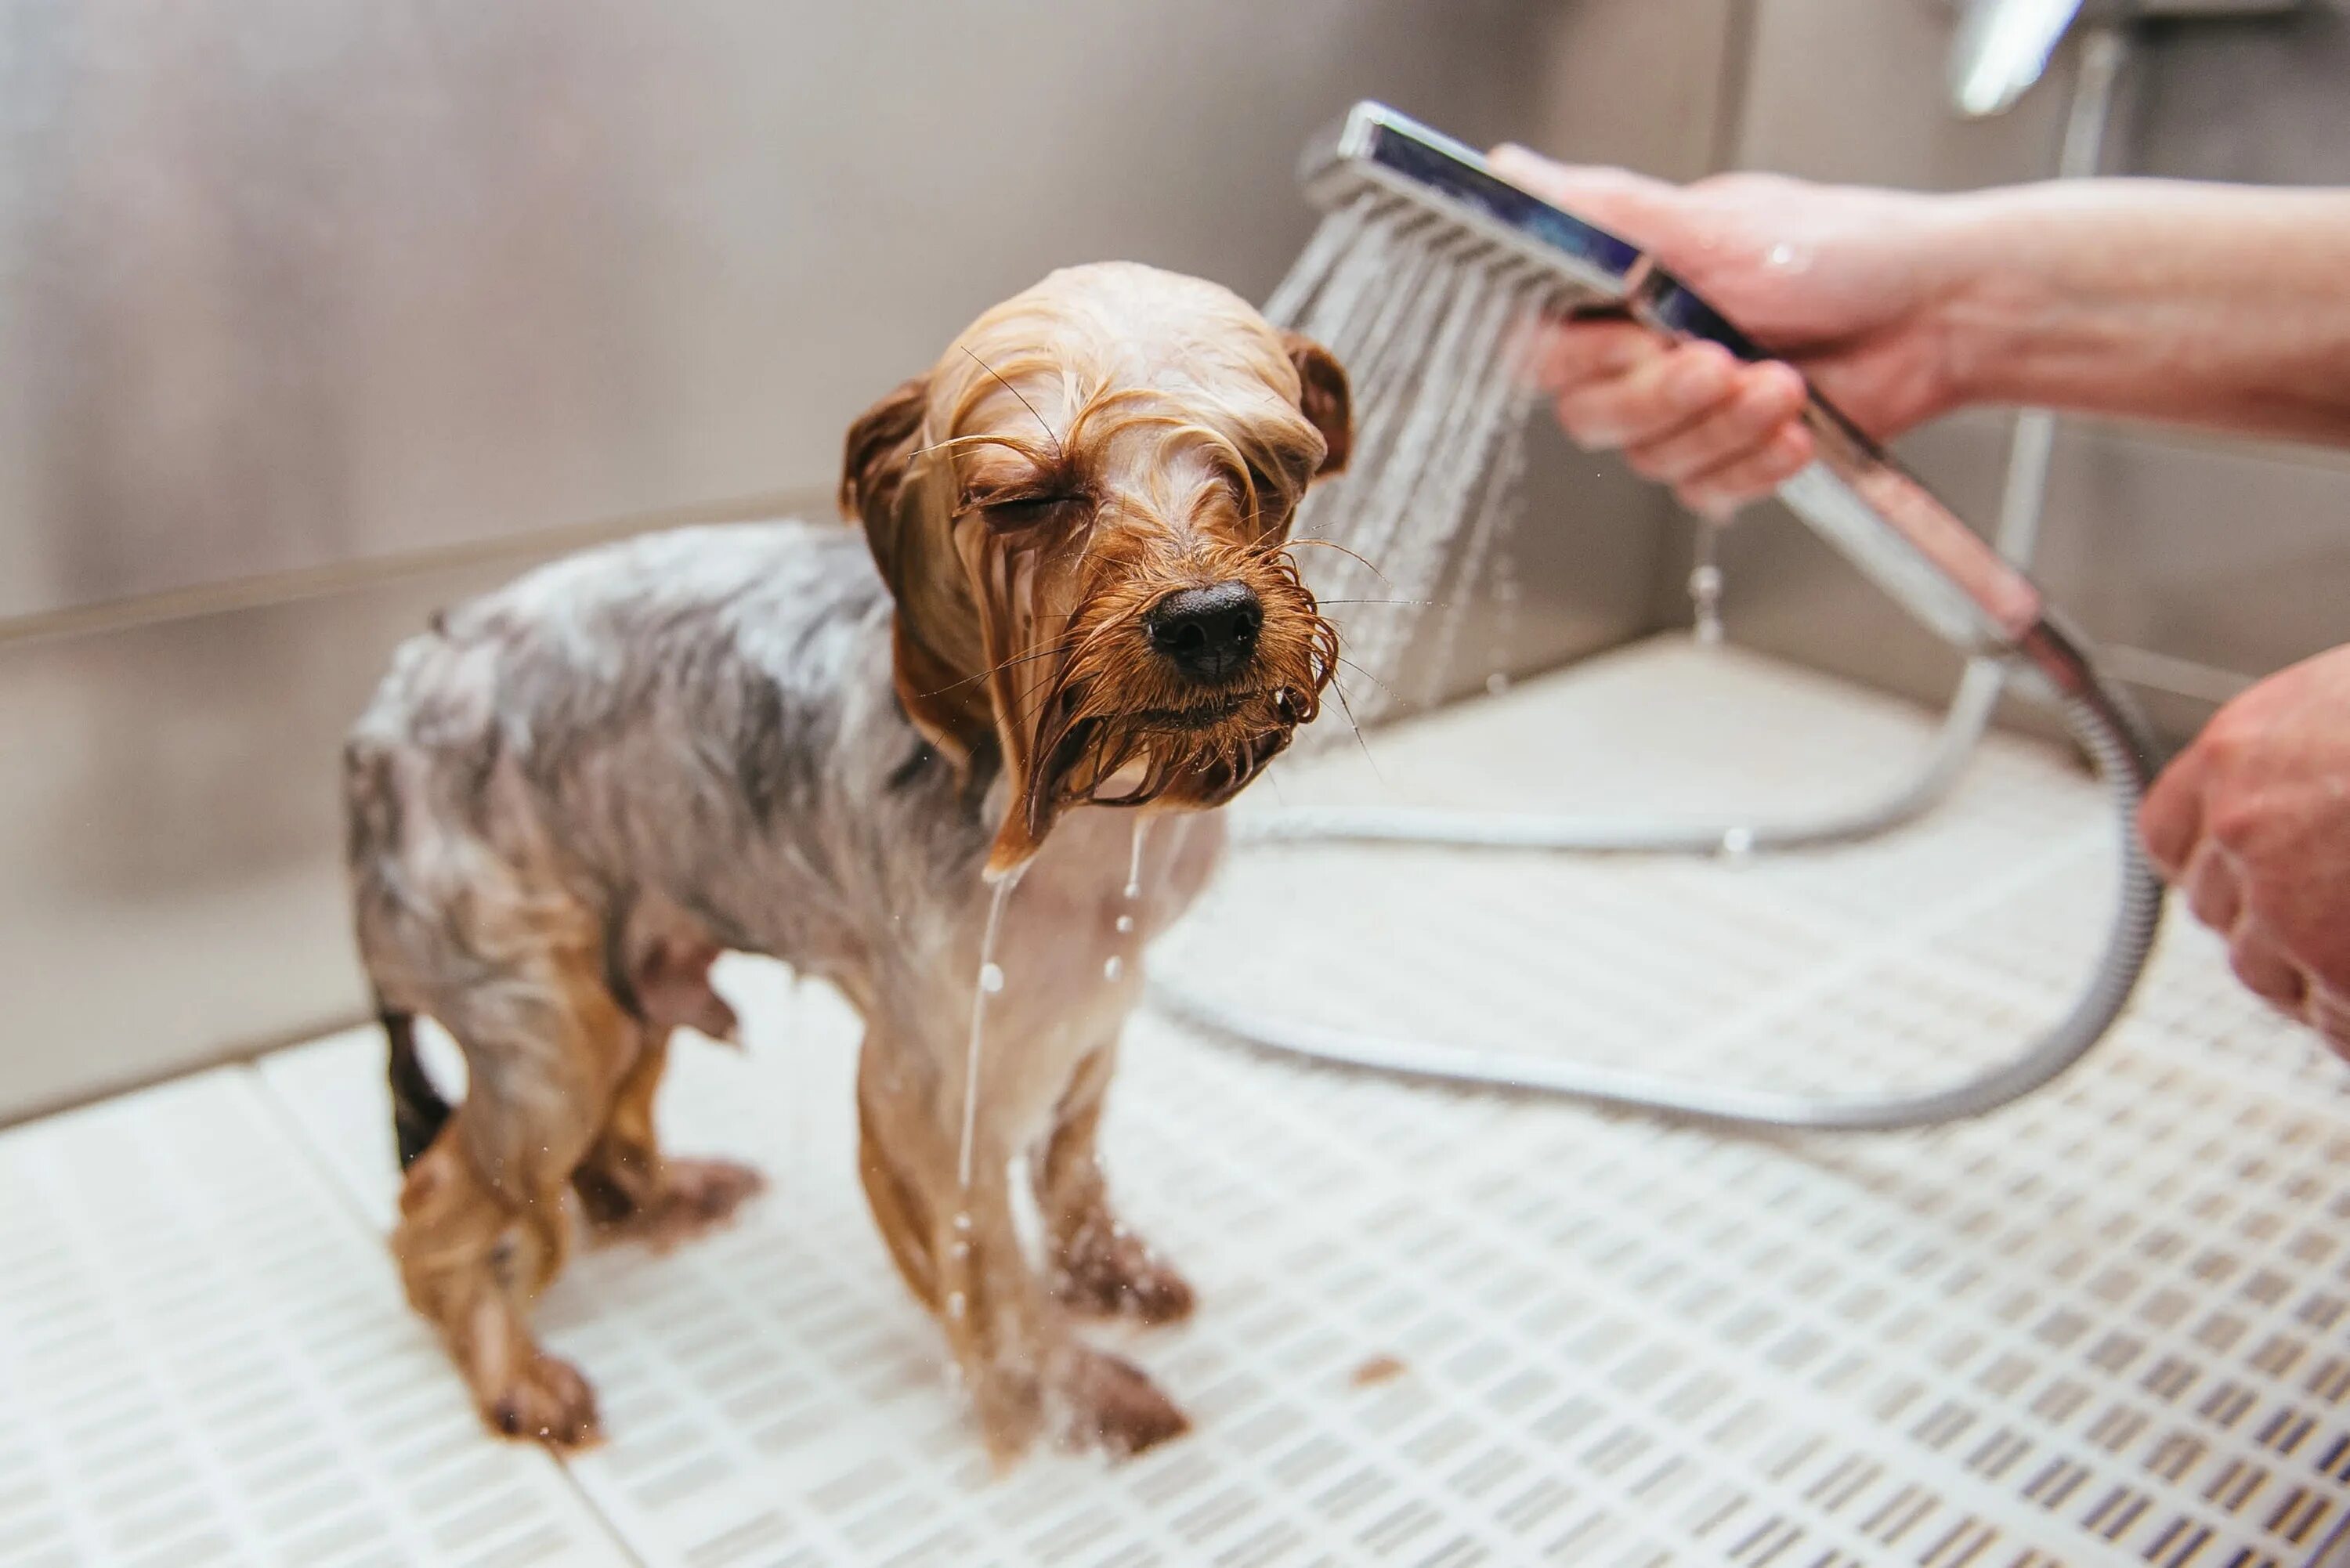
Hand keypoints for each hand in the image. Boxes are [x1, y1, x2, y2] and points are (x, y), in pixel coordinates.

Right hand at [1488, 149, 1968, 517]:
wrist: (1941, 313)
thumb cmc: (1847, 251)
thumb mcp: (1714, 226)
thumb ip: (1606, 213)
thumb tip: (1512, 175)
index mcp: (1623, 288)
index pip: (1547, 344)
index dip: (1587, 357)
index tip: (1641, 338)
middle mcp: (1644, 350)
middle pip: (1591, 413)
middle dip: (1664, 397)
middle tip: (1724, 361)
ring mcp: (1686, 409)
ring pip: (1650, 458)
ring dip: (1724, 429)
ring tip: (1786, 384)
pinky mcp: (1728, 457)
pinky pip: (1703, 492)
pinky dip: (1753, 467)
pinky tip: (1796, 431)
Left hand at [2139, 644, 2349, 1055]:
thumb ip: (2317, 758)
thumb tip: (2322, 805)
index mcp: (2241, 753)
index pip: (2173, 834)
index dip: (2214, 867)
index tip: (2242, 884)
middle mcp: (2244, 827)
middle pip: (2219, 909)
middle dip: (2266, 925)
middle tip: (2331, 927)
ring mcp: (2287, 906)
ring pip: (2265, 972)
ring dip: (2312, 977)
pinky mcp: (2341, 969)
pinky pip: (2333, 1022)